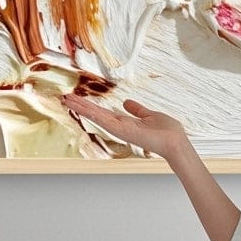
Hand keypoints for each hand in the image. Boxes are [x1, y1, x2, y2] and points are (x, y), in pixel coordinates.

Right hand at [61, 95, 187, 160]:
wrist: (175, 142)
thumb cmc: (167, 132)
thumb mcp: (150, 115)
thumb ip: (138, 110)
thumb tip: (126, 102)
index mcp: (125, 122)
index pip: (103, 112)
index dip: (90, 105)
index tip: (78, 98)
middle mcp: (119, 126)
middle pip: (96, 114)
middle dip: (81, 106)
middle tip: (65, 98)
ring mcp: (120, 129)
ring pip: (96, 117)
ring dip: (82, 108)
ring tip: (67, 100)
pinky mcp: (123, 131)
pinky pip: (105, 121)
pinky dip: (93, 114)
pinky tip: (82, 108)